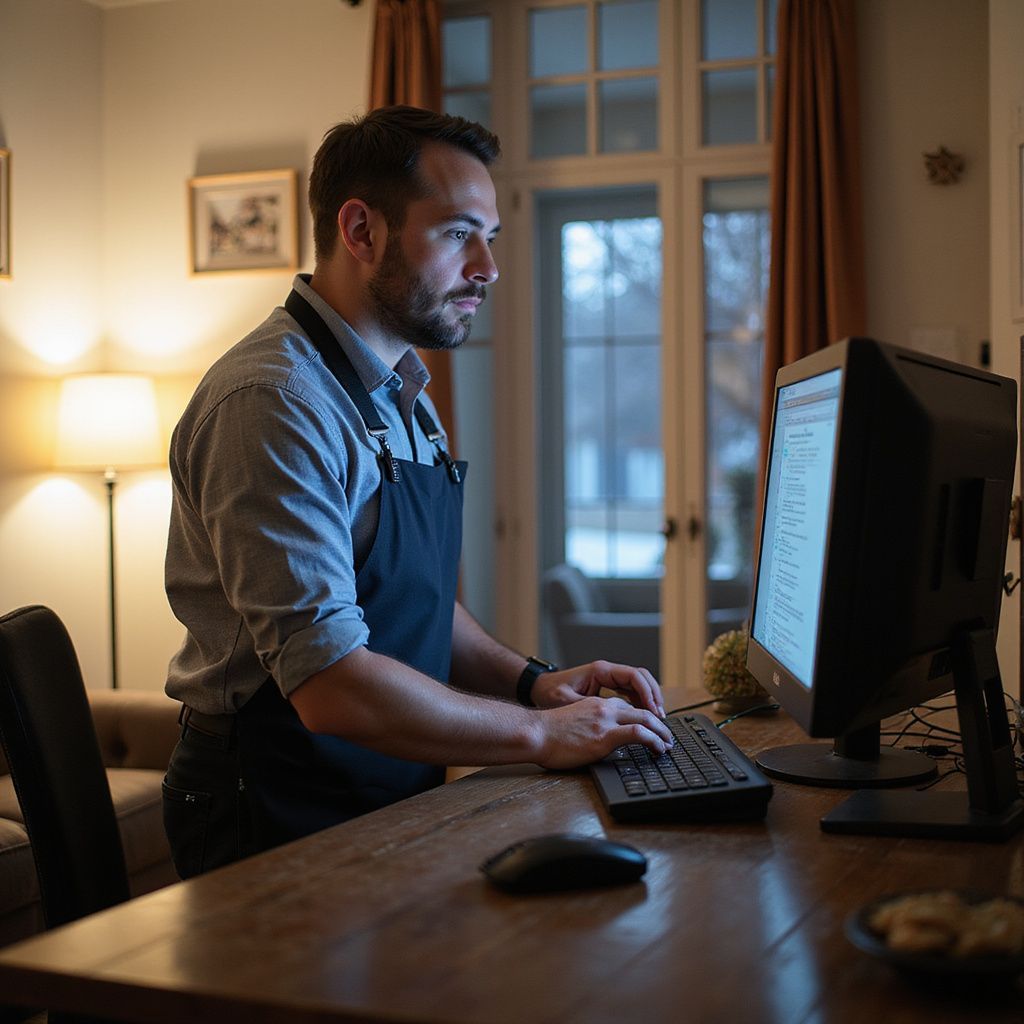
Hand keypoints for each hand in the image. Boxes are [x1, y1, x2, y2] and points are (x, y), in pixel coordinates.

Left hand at [530, 660, 664, 716]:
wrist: (537, 689)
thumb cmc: (549, 693)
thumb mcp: (569, 702)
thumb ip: (592, 708)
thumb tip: (613, 719)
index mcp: (600, 670)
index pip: (634, 676)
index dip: (647, 693)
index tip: (654, 711)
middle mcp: (607, 672)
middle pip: (641, 678)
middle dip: (654, 696)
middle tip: (661, 717)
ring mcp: (607, 679)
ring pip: (637, 685)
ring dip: (649, 700)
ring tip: (657, 720)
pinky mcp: (605, 688)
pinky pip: (629, 692)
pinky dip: (639, 703)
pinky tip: (643, 718)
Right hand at [533, 696, 672, 769]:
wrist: (534, 733)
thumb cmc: (546, 733)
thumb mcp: (572, 722)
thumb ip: (588, 725)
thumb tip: (595, 740)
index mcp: (595, 704)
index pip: (627, 706)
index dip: (643, 718)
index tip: (650, 730)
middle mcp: (603, 708)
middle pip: (641, 711)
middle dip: (659, 724)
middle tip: (667, 737)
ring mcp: (605, 721)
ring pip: (646, 719)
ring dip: (662, 732)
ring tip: (667, 745)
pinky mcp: (605, 736)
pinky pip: (639, 734)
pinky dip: (655, 741)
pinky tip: (659, 749)